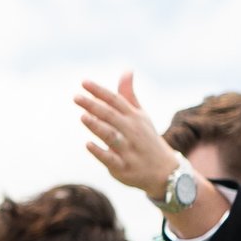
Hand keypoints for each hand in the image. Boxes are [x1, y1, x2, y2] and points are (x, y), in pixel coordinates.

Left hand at [75, 69, 183, 206]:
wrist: (164, 170)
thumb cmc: (146, 138)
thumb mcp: (140, 115)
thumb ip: (128, 95)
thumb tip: (127, 70)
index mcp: (134, 117)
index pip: (116, 100)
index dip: (100, 91)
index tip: (84, 82)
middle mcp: (131, 131)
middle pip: (111, 116)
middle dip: (94, 106)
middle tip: (76, 97)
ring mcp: (128, 150)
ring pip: (111, 136)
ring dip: (97, 126)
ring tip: (83, 116)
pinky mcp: (123, 167)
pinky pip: (111, 159)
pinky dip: (100, 152)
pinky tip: (88, 144)